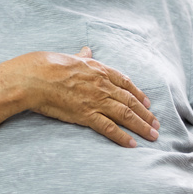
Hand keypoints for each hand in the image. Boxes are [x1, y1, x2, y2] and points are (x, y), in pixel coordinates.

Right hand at [21, 47, 159, 147]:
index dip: (139, 94)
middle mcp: (103, 85)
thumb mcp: (71, 57)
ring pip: (126, 115)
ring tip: (153, 135)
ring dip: (142, 126)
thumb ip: (82, 56)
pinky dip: (122, 137)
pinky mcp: (86, 115)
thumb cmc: (49, 65)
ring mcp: (96, 100)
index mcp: (100, 70)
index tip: (147, 103)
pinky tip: (133, 144)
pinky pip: (109, 128)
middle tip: (157, 124)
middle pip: (131, 101)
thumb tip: (87, 49)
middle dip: (146, 114)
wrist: (35, 77)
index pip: (126, 83)